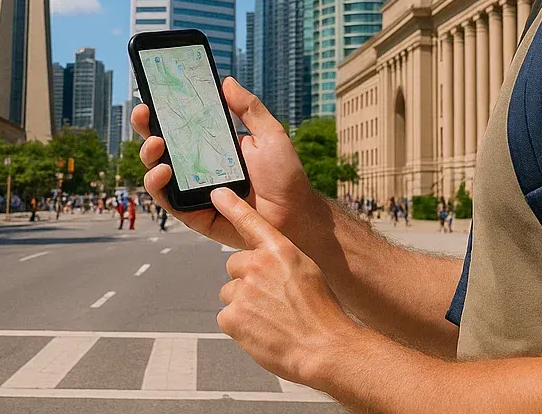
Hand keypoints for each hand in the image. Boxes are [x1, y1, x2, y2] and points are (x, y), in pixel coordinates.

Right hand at [132, 77, 319, 249]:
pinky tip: (163, 172)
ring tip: (157, 144)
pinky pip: (169, 202)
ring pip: (158, 173)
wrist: (295, 215)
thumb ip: (249, 108)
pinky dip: (159, 186)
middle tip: (145, 113)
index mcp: (213, 146)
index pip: (181, 126)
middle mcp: (198, 167)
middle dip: (146, 128)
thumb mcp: (269, 134)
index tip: (152, 95)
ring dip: (149, 156)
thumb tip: (226, 81)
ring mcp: (193, 191)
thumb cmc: (284, 176)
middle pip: (162, 147)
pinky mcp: (194, 215)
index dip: (163, 112)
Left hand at [212, 187, 355, 386]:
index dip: (233, 205)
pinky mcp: (232, 317)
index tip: (218, 193)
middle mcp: (258, 266)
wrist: (324, 348)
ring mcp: (243, 291)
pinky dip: (239, 326)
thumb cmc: (321, 312)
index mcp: (280, 250)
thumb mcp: (307, 271)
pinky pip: (226, 316)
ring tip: (269, 318)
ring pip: (230, 293)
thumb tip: (262, 260)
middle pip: (235, 267)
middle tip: (270, 300)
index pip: (250, 221)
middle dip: (246, 282)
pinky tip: (261, 331)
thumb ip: (281, 260)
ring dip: (243, 305)